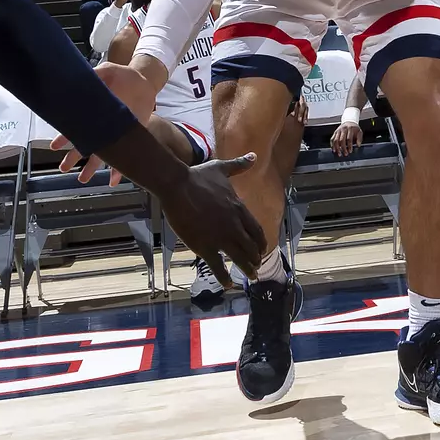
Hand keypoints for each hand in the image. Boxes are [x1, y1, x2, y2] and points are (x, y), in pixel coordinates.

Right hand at [51, 61, 158, 182]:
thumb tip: (81, 79)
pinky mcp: (129, 135)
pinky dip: (118, 170)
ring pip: (101, 154)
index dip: (64, 137)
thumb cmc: (121, 75)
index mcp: (92, 111)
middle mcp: (101, 125)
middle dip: (72, 157)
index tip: (55, 146)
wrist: (143, 81)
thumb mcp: (105, 72)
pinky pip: (123, 155)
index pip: (75, 127)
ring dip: (91, 167)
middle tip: (63, 168)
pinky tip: (113, 181)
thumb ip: (94, 77)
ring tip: (83, 179)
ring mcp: (115, 132)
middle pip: (84, 144)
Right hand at [153, 154, 267, 284]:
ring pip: (240, 257)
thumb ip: (239, 165)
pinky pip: (218, 266)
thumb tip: (253, 156)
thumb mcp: (222, 169)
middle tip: (256, 266)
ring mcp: (220, 237)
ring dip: (247, 268)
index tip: (261, 249)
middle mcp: (234, 225)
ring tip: (250, 276)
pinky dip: (224, 277)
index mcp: (239, 209)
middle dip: (255, 258)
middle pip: (251, 247)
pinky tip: (228, 284)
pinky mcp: (205, 245)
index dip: (260, 242)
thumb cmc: (198, 176)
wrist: (177, 185)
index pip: (256, 230)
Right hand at [330, 120, 361, 156]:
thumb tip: (358, 145)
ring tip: (339, 153)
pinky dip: (332, 145)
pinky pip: (332, 139)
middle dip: (343, 148)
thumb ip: (359, 139)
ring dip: (337, 148)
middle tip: (345, 154)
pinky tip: (334, 149)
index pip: (349, 139)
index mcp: (350, 129)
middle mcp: (343, 129)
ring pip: (335, 140)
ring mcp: (338, 131)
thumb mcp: (359, 132)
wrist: (349, 122)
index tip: (350, 151)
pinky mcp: (335, 132)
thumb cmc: (354, 129)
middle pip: (341, 140)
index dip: (349, 146)